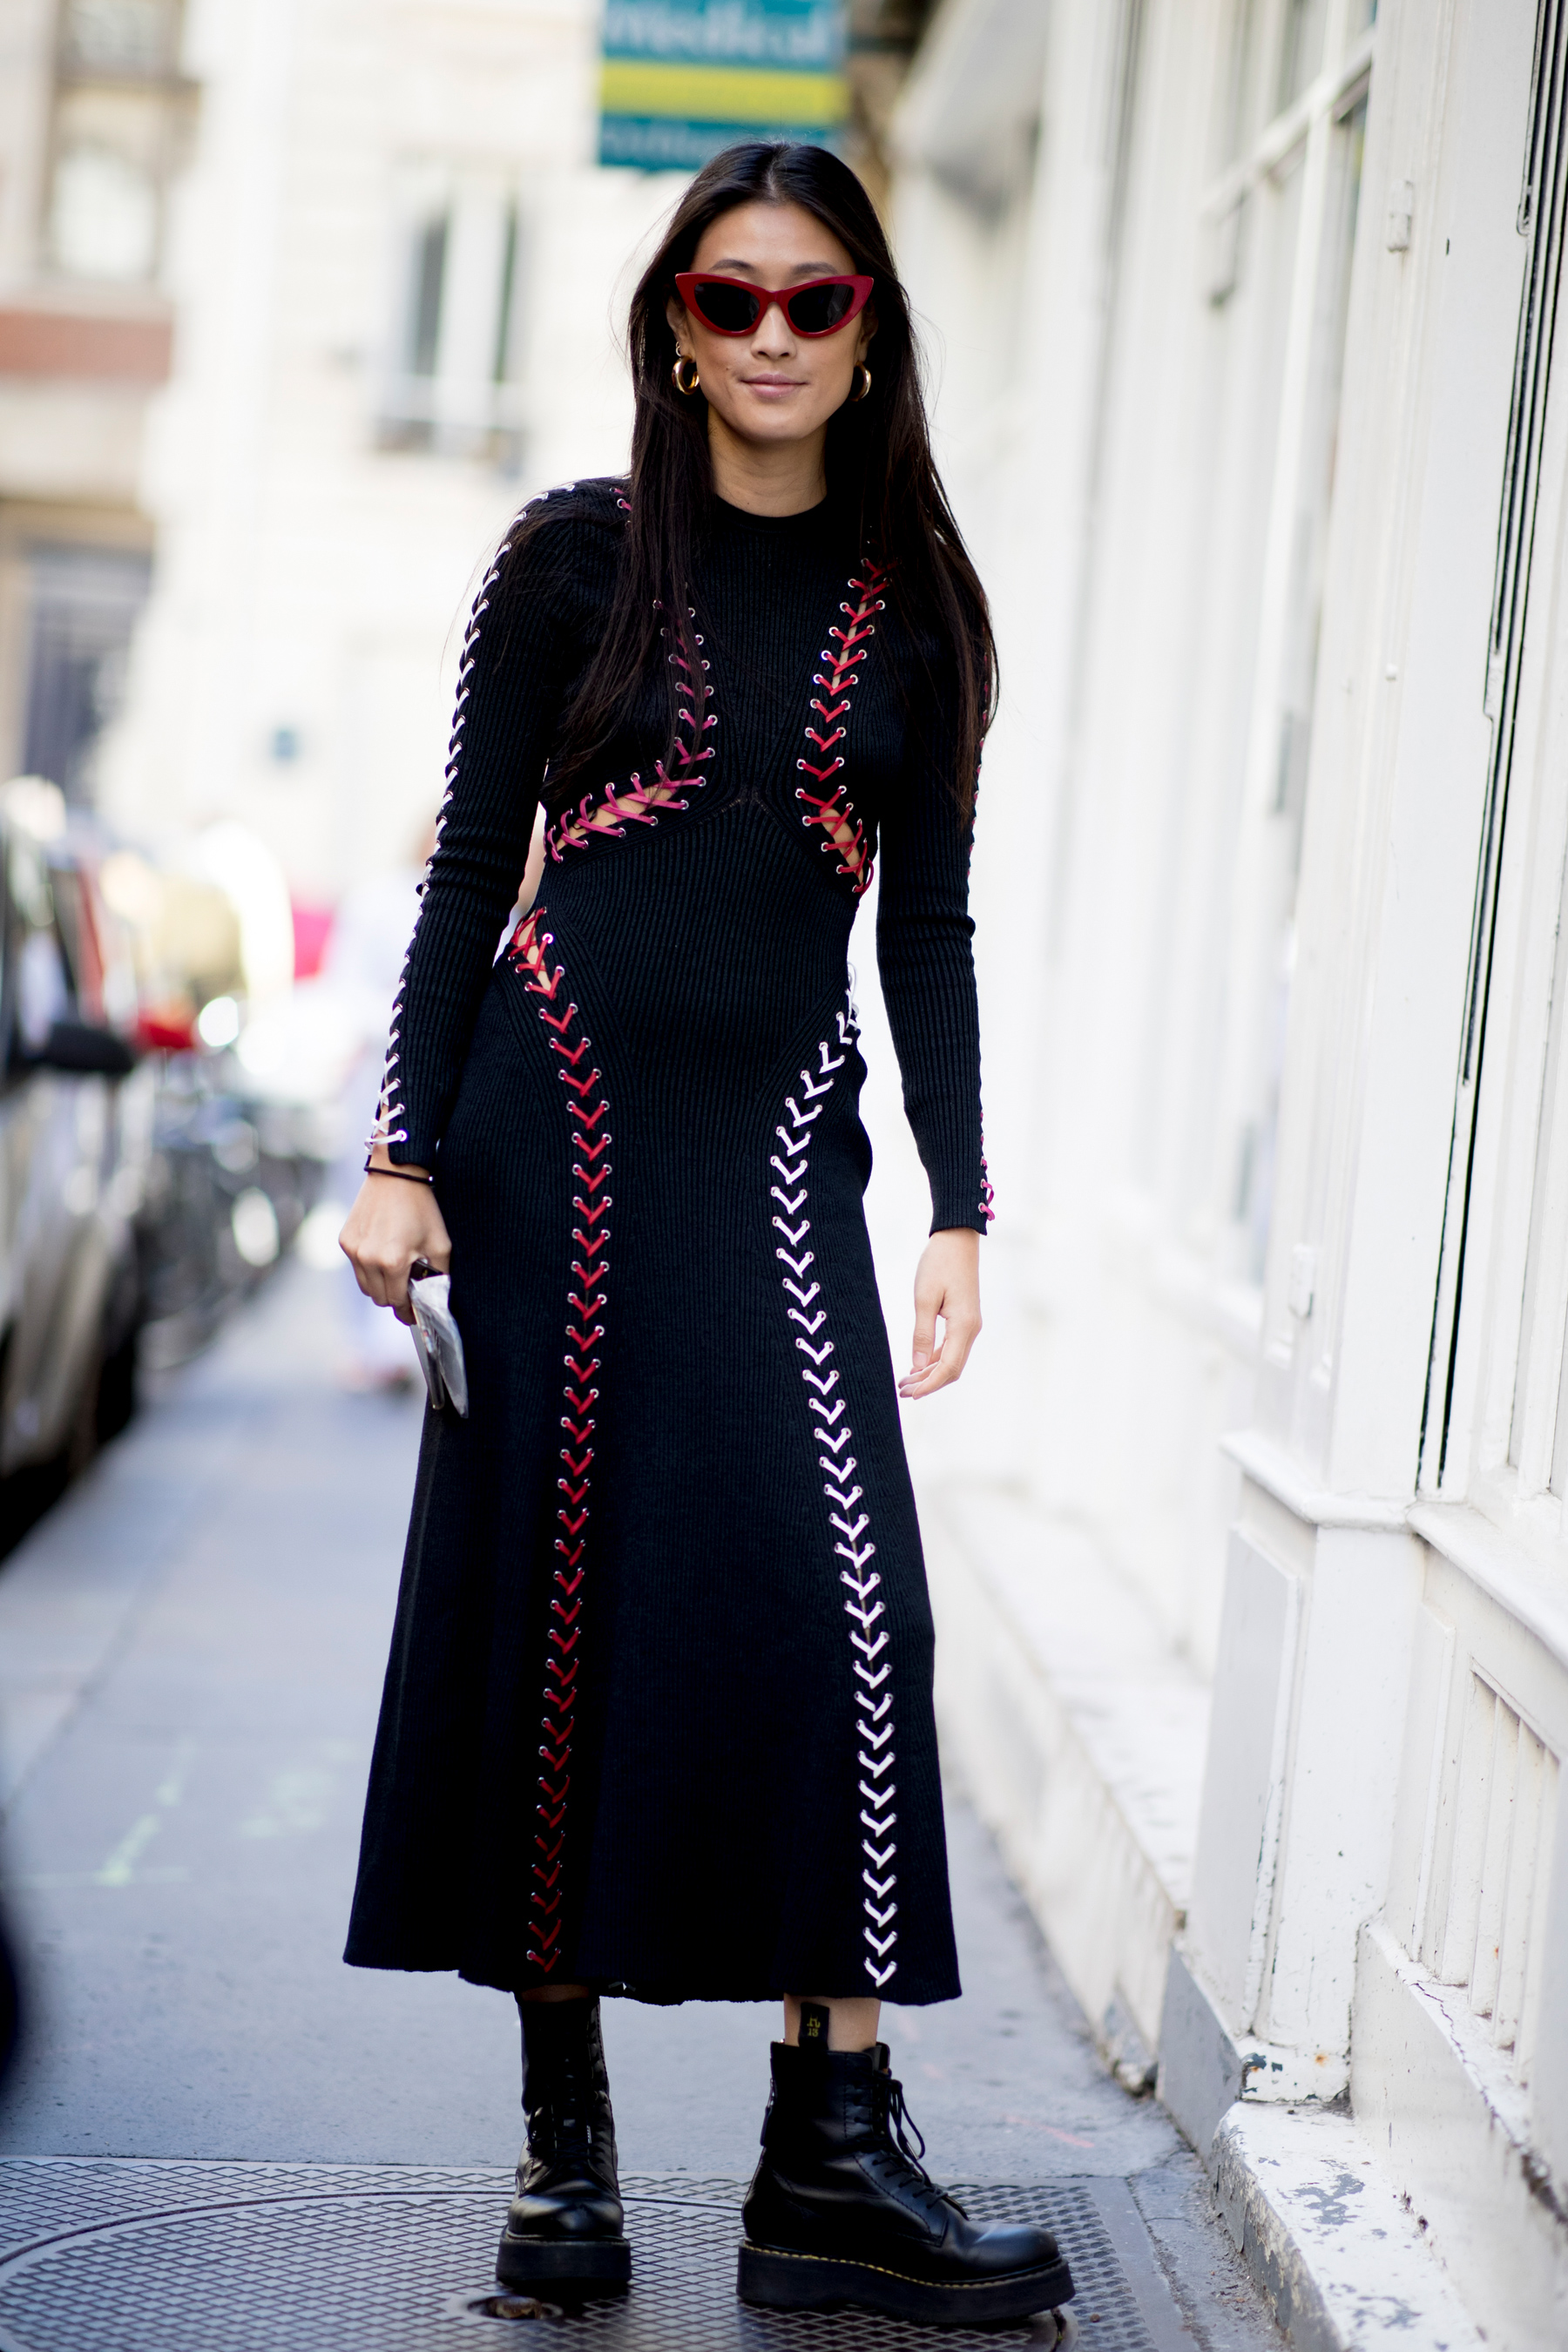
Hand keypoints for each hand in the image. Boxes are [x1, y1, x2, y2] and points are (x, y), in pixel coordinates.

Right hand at [339, 1163, 450, 1325]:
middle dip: (394, 1298)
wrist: (396, 1174)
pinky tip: (383, 1251)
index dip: (407, 1309)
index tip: (414, 1310)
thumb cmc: (422, 1208)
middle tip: (408, 1288)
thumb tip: (435, 1299)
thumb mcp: (440, 1243)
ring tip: (395, 1270)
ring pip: (365, 1286)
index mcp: (392, 1263)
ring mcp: (353, 1250)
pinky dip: (369, 1268)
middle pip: (379, 1299)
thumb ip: (439, 1276)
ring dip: (380, 1285)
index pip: (397, 1302)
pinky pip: (357, 1267)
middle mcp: (368, 1259)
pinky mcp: (345, 1240)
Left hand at [899, 1227, 980, 1398]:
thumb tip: (917, 1365)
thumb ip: (922, 1333)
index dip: (929, 1385)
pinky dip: (934, 1359)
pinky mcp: (964, 1319)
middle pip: (952, 1369)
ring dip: (929, 1373)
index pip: (948, 1368)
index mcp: (964, 1326)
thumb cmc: (939, 1264)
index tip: (910, 1395)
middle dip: (928, 1383)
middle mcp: (971, 1329)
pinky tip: (917, 1364)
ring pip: (951, 1360)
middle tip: (902, 1391)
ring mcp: (969, 1325)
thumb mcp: (924, 1298)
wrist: (957, 1239)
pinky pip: (951, 1347)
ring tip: (905, 1381)